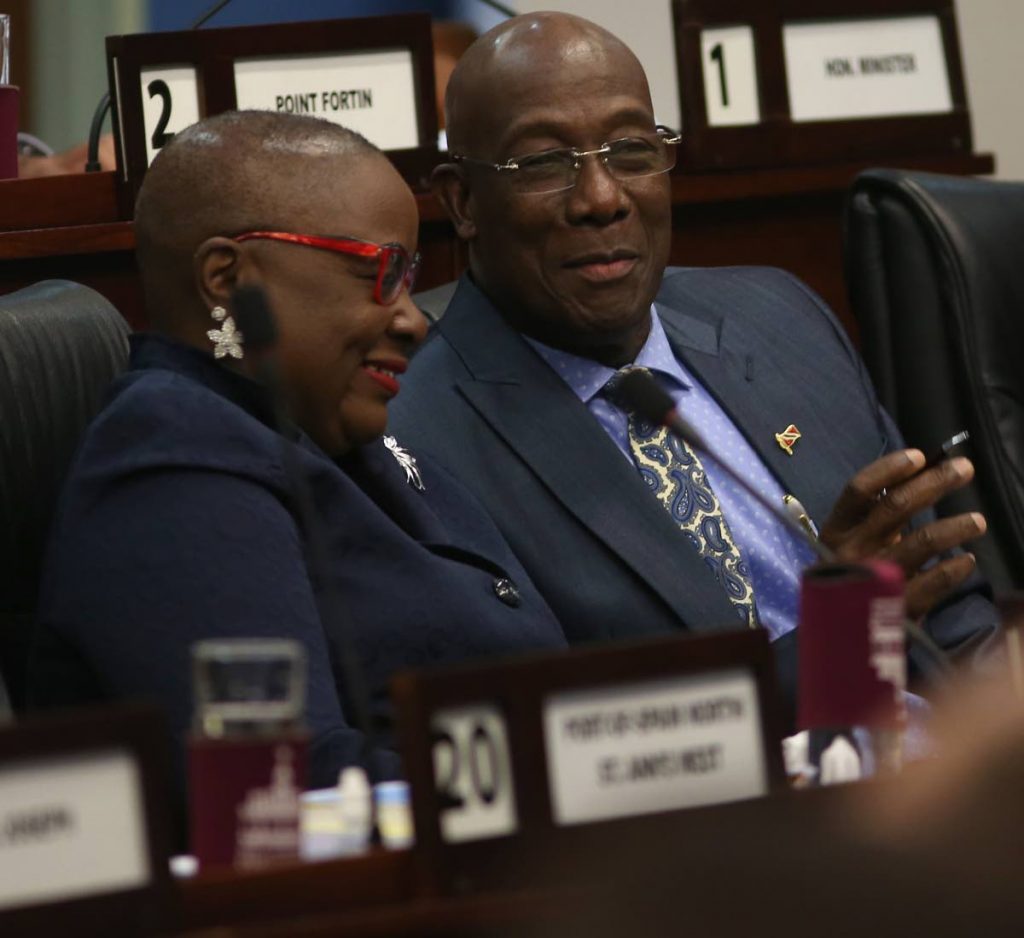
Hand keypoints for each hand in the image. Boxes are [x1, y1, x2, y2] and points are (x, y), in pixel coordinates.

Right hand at [819, 449, 985, 619]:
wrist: (842, 631)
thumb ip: (879, 511)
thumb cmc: (854, 573)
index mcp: (837, 529)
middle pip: (894, 506)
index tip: (919, 456)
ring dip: (955, 525)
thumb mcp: (856, 540)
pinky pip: (935, 581)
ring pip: (922, 541)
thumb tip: (920, 470)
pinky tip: (967, 560)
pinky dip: (955, 568)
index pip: (858, 490)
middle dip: (934, 483)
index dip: (888, 469)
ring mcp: (875, 577)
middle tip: (964, 469)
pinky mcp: (897, 604)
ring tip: (977, 521)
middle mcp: (852, 549)